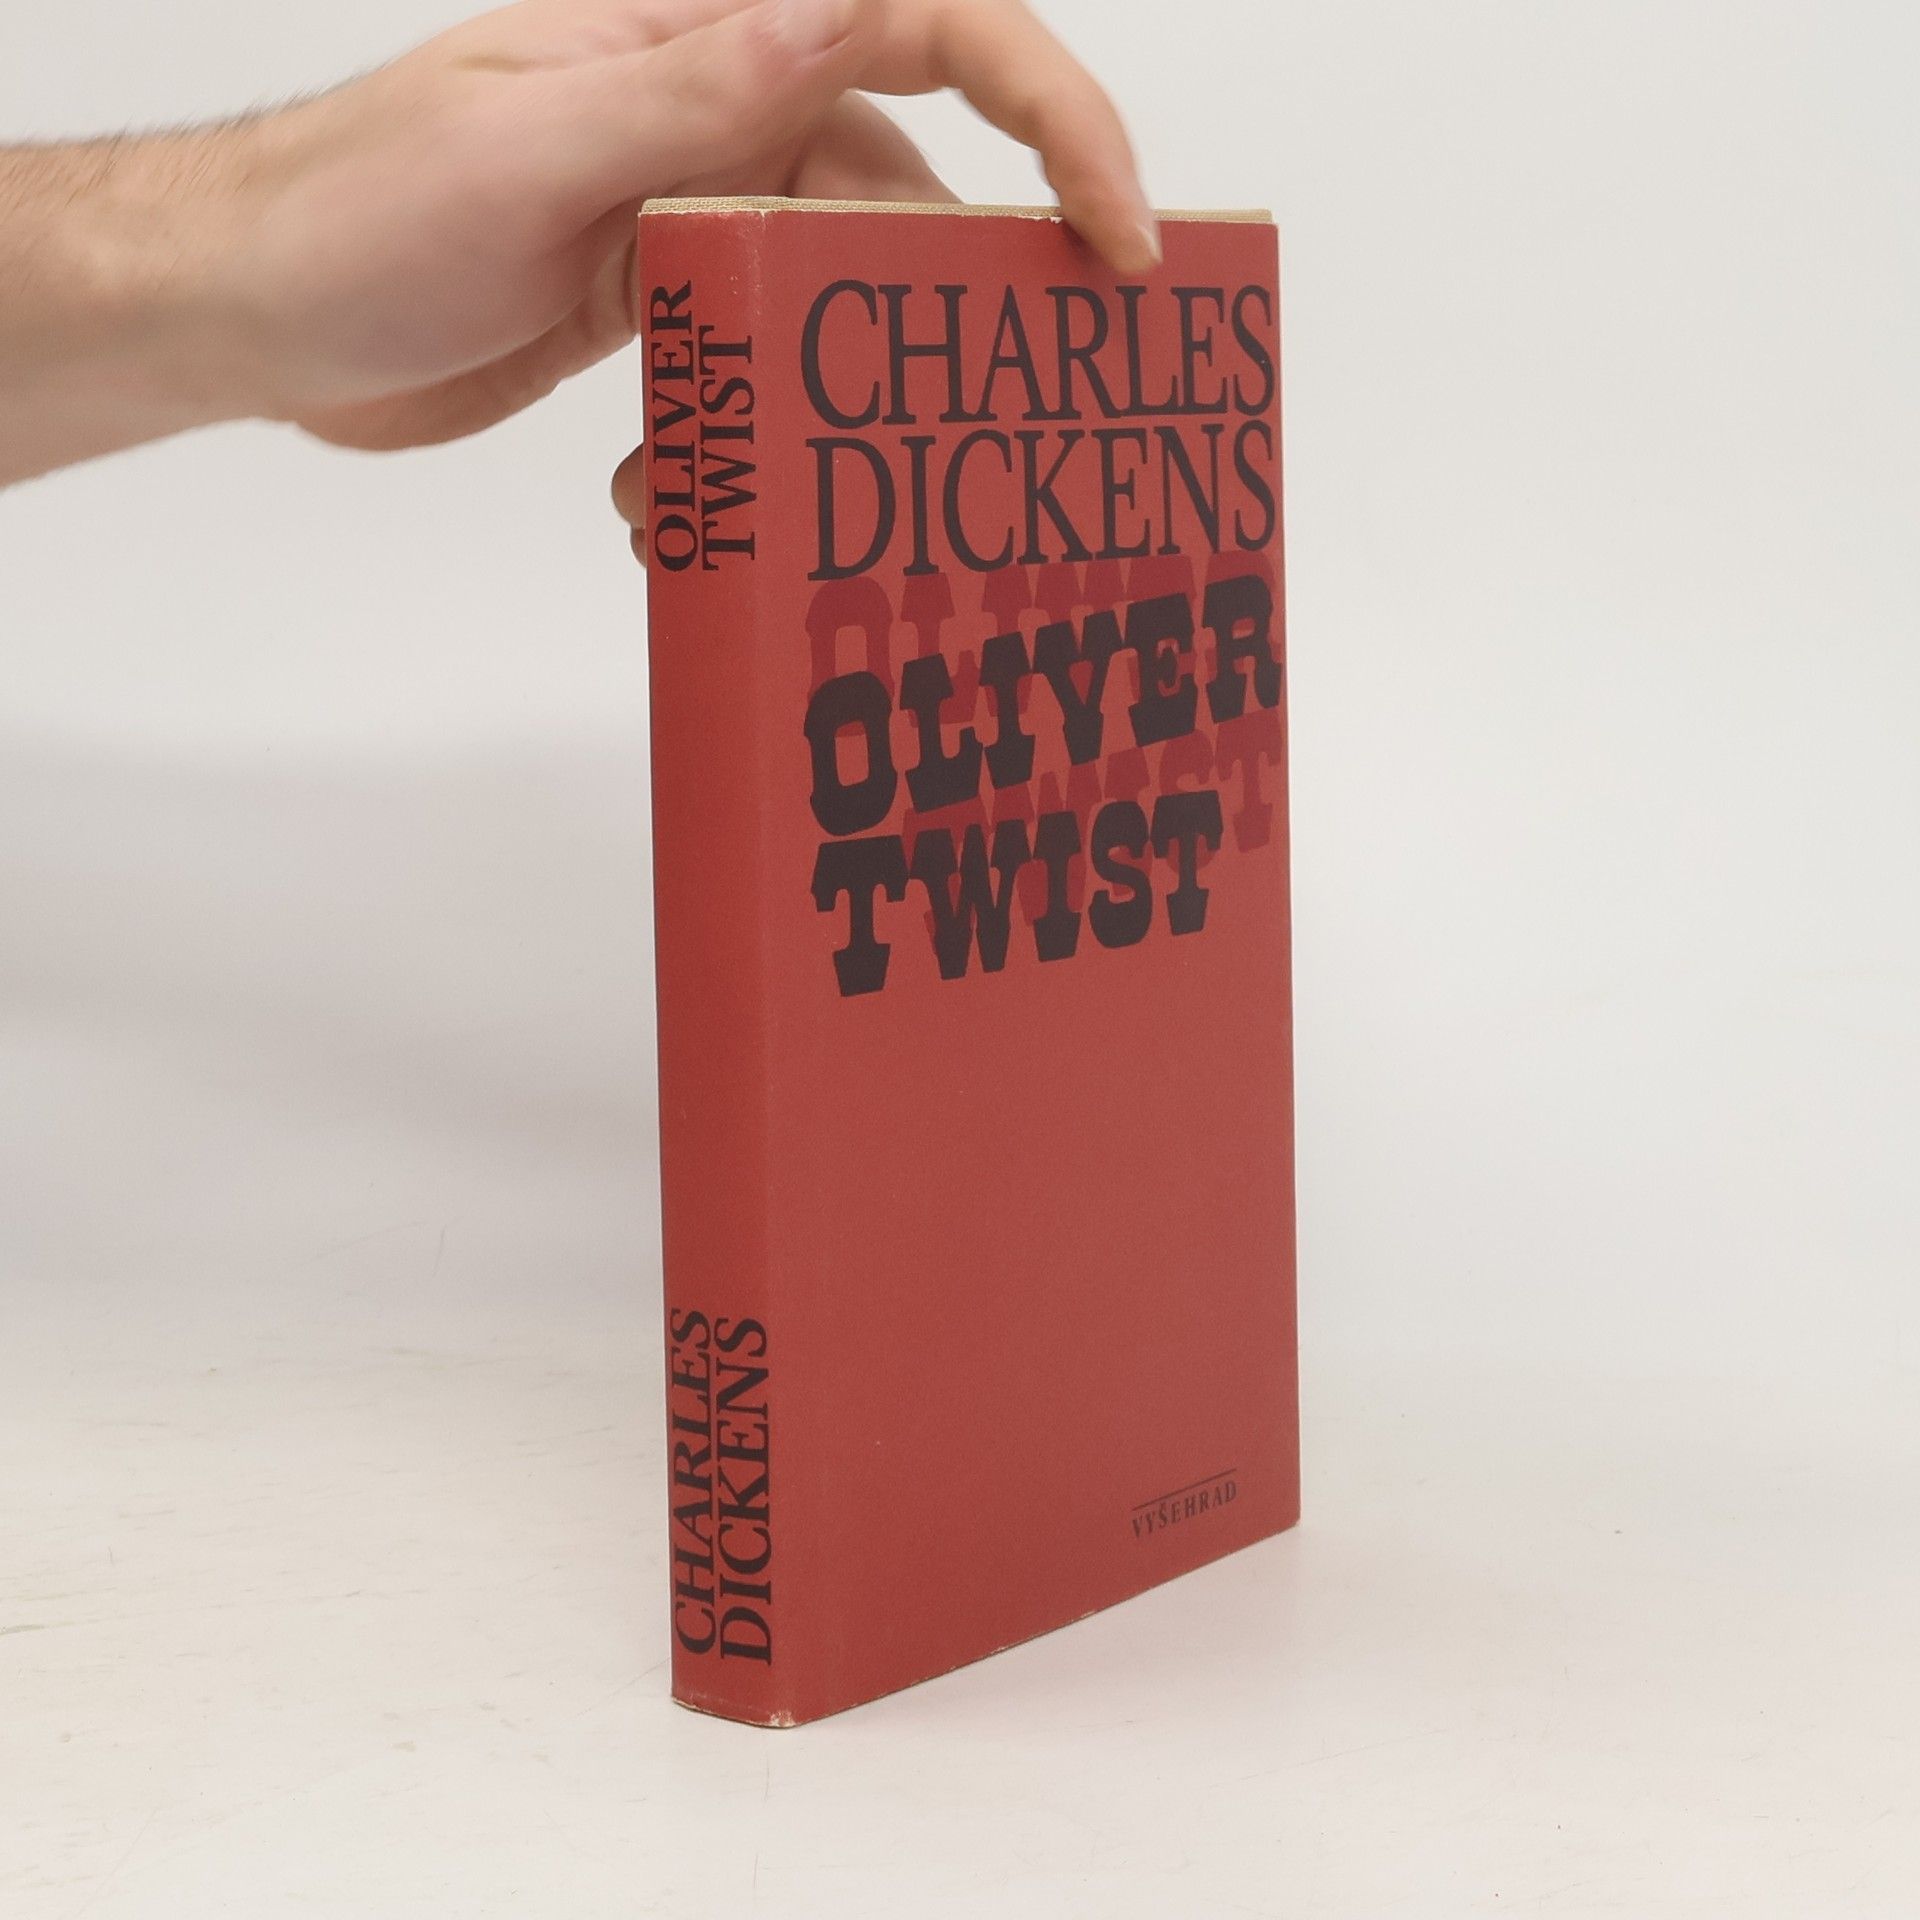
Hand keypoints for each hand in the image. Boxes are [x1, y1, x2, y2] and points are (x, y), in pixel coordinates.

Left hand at [240, 0, 1153, 454]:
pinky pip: (761, 363)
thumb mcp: (524, 150)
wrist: (248, 313)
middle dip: (938, 313)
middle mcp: (713, 116)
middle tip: (971, 428)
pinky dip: (743, 439)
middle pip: (903, 195)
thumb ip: (693, 95)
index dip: (1051, 117)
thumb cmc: (350, 212)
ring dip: (823, 405)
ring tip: (774, 486)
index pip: (925, 29)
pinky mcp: (660, 304)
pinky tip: (673, 499)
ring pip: (834, 301)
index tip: (1111, 237)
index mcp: (694, 43)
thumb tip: (851, 17)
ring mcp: (689, 213)